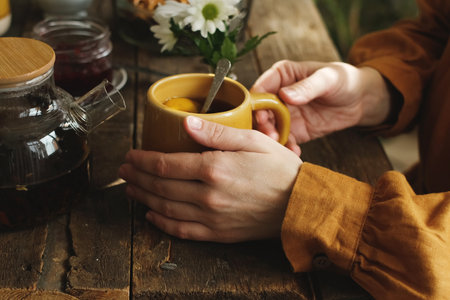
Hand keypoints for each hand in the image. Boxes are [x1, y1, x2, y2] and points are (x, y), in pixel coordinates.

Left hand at [119, 116, 301, 242]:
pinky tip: (152, 215)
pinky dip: (162, 223)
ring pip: (165, 208)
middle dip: (136, 177)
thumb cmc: (280, 170)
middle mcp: (208, 195)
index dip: (142, 159)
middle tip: (123, 171)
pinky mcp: (218, 233)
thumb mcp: (253, 141)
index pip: (165, 164)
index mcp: (214, 168)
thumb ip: (217, 133)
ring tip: (130, 190)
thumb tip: (186, 123)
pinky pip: (181, 231)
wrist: (301, 205)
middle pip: (160, 186)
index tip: (131, 154)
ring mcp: (211, 217)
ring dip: (143, 198)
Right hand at [251, 60, 391, 144]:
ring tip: (279, 144)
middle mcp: (278, 95)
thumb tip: (285, 95)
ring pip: (268, 128)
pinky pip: (284, 140)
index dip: (257, 102)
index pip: (261, 87)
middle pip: (260, 110)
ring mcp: (284, 114)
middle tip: (270, 134)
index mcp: (282, 75)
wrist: (360, 100)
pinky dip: (286, 147)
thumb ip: (307, 87)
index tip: (261, 115)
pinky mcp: (294, 131)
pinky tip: (294, 151)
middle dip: (262, 123)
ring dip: (270, 138)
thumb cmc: (343, 80)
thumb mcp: (328, 79)